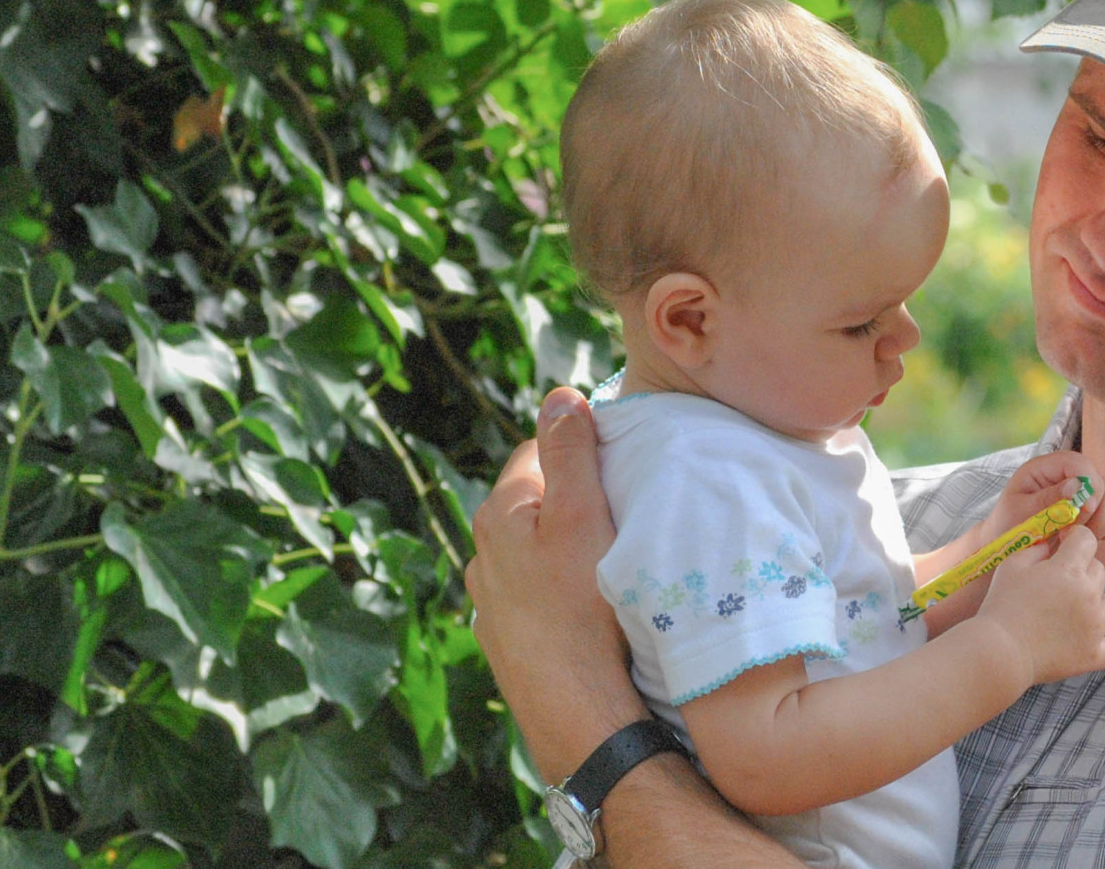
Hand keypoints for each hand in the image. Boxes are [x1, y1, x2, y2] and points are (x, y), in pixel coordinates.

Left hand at [465, 388, 647, 781]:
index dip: (578, 446)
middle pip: (534, 502)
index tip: (617, 460)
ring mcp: (490, 599)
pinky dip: (558, 589)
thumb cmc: (582, 607)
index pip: (536, 451)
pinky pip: (534, 594)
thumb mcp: (584, 515)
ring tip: (608, 560)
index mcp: (499, 513)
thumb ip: (571, 452)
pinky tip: (587, 605)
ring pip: (532, 551)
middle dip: (572, 497)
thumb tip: (559, 396)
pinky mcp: (506, 638)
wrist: (573, 708)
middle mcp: (483, 553)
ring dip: (563, 546)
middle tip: (621, 509)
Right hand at [973, 525, 1104, 685]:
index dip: (1074, 538)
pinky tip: (1079, 642)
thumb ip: (1036, 549)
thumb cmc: (1001, 605)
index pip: (1086, 540)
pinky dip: (1097, 643)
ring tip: (1072, 612)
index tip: (1064, 543)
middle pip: (1098, 571)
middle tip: (1057, 582)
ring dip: (1095, 604)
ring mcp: (1095, 627)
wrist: (1000, 652)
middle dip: (1081, 570)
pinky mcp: (1093, 655)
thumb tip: (1051, 545)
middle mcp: (1089, 595)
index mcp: (1069, 570)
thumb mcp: (1012, 566)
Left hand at [984, 450, 1104, 545]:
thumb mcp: (1020, 513)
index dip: (1088, 485)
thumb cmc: (1008, 528)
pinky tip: (1093, 540)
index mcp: (1046, 469)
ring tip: (1079, 538)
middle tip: (1072, 533)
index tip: (1084, 511)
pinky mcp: (1098, 513)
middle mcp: (1070, 477)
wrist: (1009, 550)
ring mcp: (1087, 495)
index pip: (1079, 464)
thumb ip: (1047, 499)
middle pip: (1103, 483)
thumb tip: (1076, 485)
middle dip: (1096, 511)